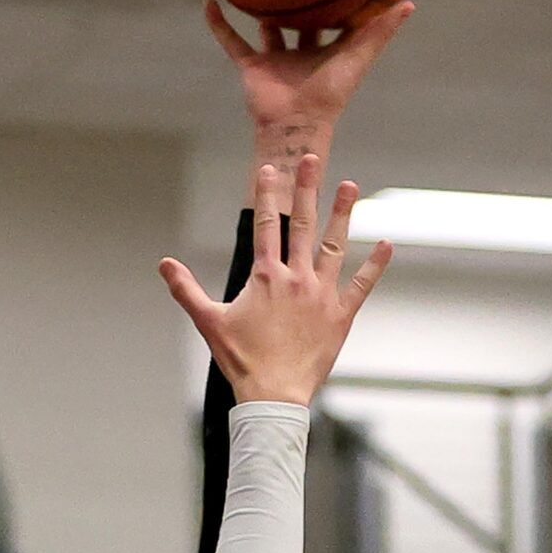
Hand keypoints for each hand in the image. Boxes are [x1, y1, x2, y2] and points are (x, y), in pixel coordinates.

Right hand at [160, 157, 391, 404]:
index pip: (266, 225)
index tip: (271, 169)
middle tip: (312, 158)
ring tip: (349, 186)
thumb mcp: (209, 322)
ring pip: (334, 245)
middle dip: (306, 188)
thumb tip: (164, 264)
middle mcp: (296, 278)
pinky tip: (386, 244)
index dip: (267, 195)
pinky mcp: (340, 315)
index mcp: (265, 277)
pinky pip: (361, 285)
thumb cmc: (241, 360)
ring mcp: (321, 294)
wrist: (273, 394)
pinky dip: (374, 265)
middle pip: (303, 224)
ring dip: (343, 213)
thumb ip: (187, 289)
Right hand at [206, 0, 412, 181]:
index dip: (341, 1)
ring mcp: (274, 59)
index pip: (336, 21)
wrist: (295, 123)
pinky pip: (232, 42)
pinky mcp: (251, 66)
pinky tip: (210, 2)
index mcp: (326, 50)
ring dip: (262, 11)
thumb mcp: (359, 56)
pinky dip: (220, 25)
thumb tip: (409, 2)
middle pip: (302, 22)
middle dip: (304, 2)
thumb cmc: (330, 92)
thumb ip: (381, 32)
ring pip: (267, 29)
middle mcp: (300, 53)